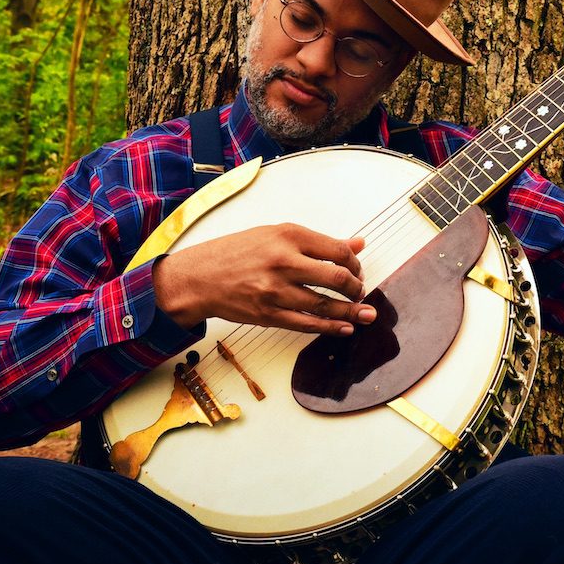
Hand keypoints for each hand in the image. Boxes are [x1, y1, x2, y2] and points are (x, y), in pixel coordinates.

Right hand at [152, 223, 376, 334]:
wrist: (199, 276)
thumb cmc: (236, 252)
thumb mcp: (276, 235)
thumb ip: (318, 242)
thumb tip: (358, 243)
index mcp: (288, 236)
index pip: (337, 250)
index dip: (355, 263)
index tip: (357, 269)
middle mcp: (283, 261)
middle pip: (336, 277)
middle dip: (356, 288)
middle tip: (360, 292)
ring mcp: (275, 290)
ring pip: (324, 305)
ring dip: (350, 312)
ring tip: (365, 314)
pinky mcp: (268, 314)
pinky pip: (306, 324)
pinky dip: (329, 327)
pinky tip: (344, 328)